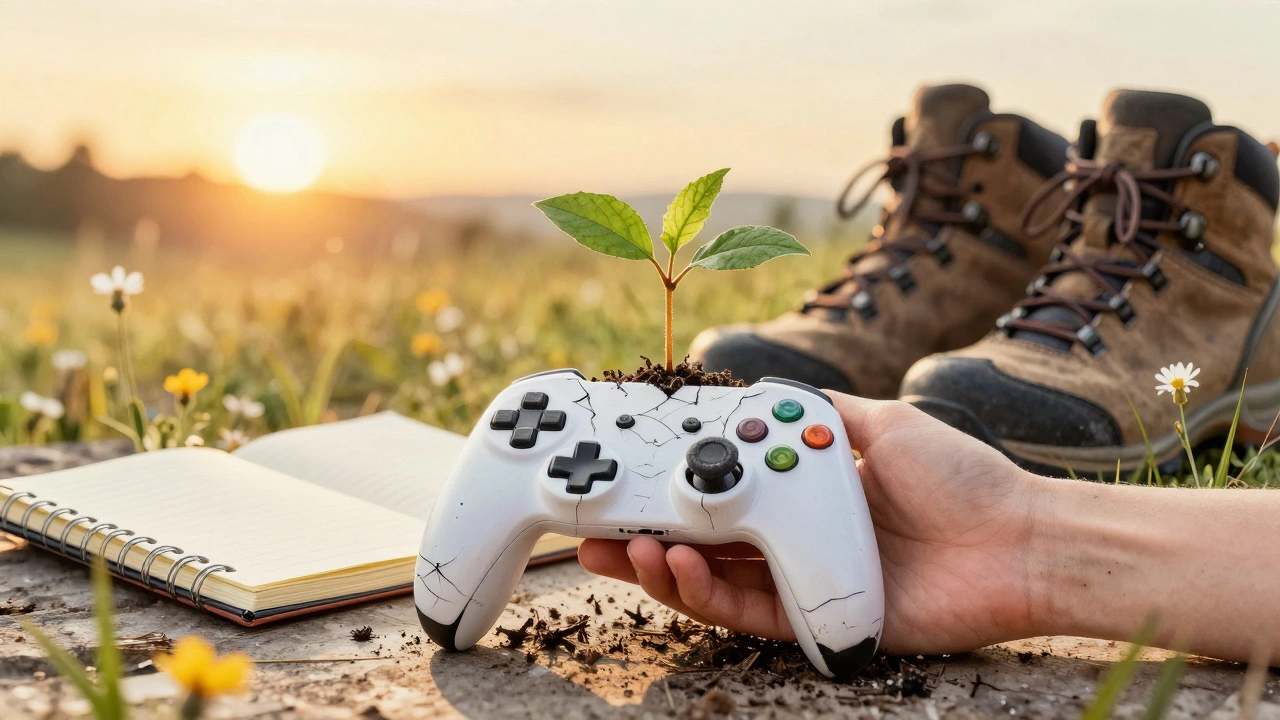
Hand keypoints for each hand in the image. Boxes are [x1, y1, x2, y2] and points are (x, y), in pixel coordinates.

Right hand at [578, 392, 1047, 654]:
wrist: (1021, 541)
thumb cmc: (962, 478)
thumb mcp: (884, 421)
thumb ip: (822, 411)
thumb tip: (763, 391)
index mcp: (807, 495)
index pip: (724, 494)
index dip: (672, 488)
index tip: (626, 473)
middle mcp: (797, 541)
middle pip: (705, 543)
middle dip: (645, 536)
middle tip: (592, 525)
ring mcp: (805, 583)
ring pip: (713, 583)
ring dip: (662, 567)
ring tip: (623, 548)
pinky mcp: (819, 623)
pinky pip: (747, 613)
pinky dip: (706, 592)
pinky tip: (679, 566)